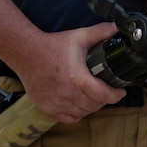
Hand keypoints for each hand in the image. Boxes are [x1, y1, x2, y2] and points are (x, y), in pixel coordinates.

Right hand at [5, 22, 125, 123]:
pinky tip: (78, 103)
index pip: (103, 95)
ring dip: (91, 106)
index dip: (115, 95)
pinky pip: (69, 118)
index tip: (120, 92)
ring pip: (83, 113)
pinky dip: (77, 113)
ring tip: (92, 96)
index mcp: (77, 78)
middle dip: (104, 99)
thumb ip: (100, 32)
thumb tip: (117, 27)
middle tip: (105, 90)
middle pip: (95, 105)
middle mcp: (68, 94)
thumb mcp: (79, 36)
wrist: (26, 53)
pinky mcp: (48, 108)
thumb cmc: (52, 46)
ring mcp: (57, 103)